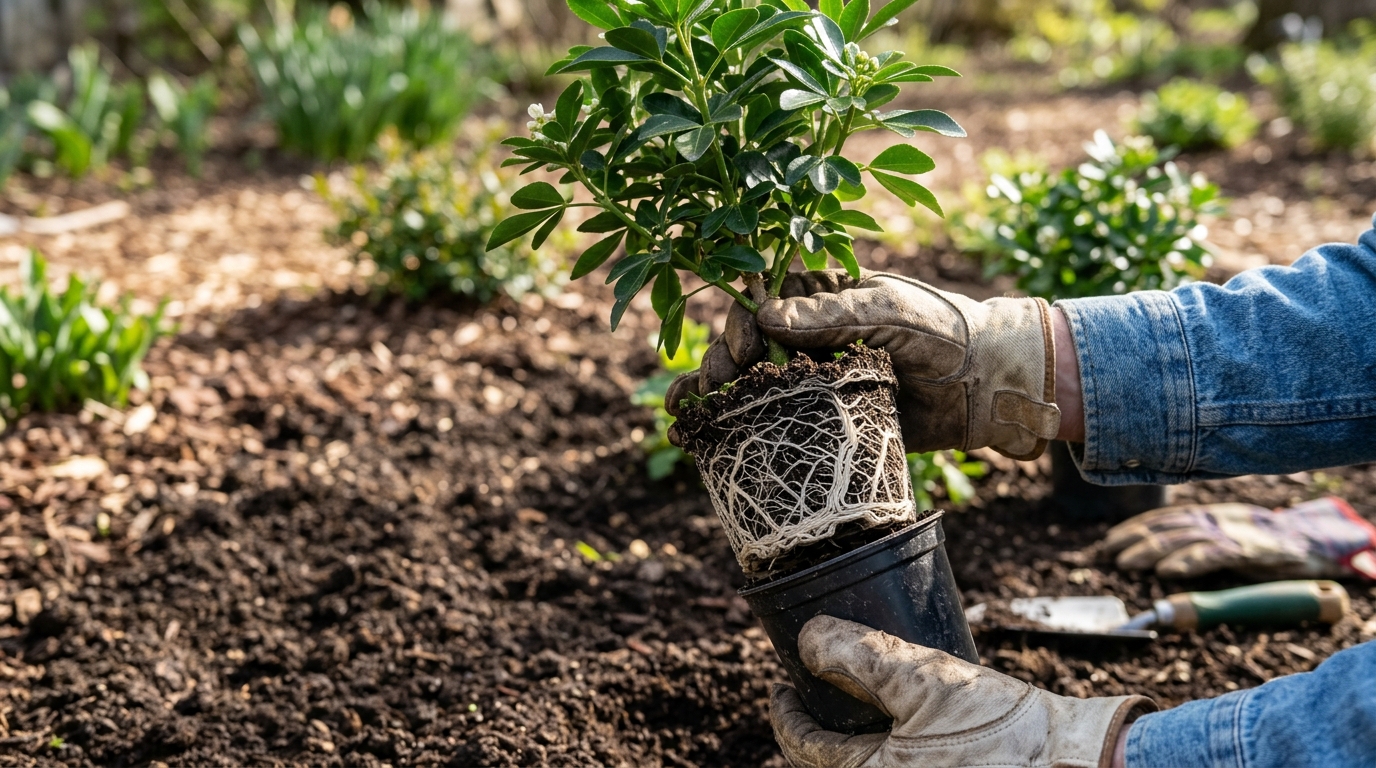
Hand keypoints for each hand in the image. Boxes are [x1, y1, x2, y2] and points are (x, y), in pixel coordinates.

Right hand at [667, 270, 1060, 458]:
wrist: (985, 384)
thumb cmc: (942, 332)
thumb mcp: (888, 311)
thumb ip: (831, 315)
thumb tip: (765, 316)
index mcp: (821, 298)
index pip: (762, 302)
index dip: (743, 321)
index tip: (745, 346)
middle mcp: (808, 336)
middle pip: (744, 344)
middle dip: (719, 362)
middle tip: (711, 385)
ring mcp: (810, 378)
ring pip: (746, 381)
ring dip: (711, 393)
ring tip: (685, 410)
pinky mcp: (819, 417)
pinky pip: (769, 418)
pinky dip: (731, 424)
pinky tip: (696, 432)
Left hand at [770, 616, 1153, 767]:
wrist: (1083, 767)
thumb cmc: (1006, 731)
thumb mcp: (926, 680)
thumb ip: (862, 658)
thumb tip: (809, 640)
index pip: (805, 750)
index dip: (785, 713)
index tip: (780, 687)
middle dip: (812, 736)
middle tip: (808, 700)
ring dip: (848, 749)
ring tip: (849, 714)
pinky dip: (884, 755)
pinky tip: (898, 733)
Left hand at [1103, 497, 1375, 578]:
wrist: (1305, 543)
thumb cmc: (1259, 542)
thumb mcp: (1221, 533)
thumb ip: (1192, 539)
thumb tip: (1156, 556)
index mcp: (1203, 515)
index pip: (1159, 519)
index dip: (1132, 529)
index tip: (1107, 541)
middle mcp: (1210, 520)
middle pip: (1163, 528)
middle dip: (1131, 540)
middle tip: (1105, 553)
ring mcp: (1227, 534)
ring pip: (1180, 541)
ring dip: (1149, 552)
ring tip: (1125, 563)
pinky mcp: (1245, 551)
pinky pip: (1211, 556)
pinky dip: (1186, 563)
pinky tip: (1167, 571)